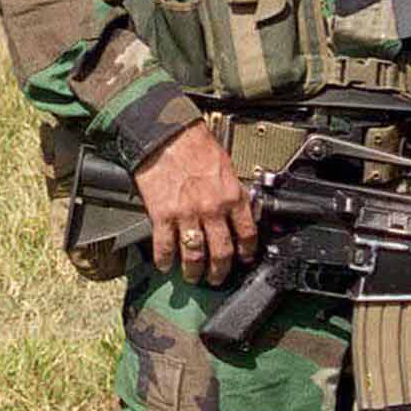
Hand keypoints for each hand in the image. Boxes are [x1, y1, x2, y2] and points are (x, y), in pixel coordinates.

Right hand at [131, 123, 257, 285]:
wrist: (166, 133)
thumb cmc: (195, 143)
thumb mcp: (225, 166)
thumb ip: (232, 192)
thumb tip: (237, 212)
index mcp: (231, 196)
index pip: (247, 234)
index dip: (247, 252)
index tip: (243, 259)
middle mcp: (212, 209)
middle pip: (222, 252)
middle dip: (220, 271)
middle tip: (216, 277)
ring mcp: (187, 215)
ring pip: (195, 255)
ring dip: (194, 271)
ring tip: (192, 277)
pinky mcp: (163, 215)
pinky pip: (165, 246)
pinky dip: (165, 260)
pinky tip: (165, 265)